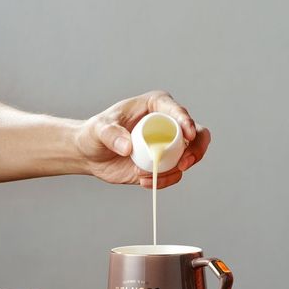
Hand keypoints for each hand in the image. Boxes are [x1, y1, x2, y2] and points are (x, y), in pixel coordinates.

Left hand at [75, 91, 210, 188]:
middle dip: (197, 149)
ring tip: (145, 176)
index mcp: (157, 106)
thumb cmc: (95, 134)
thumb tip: (128, 147)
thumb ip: (112, 135)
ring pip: (190, 156)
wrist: (91, 155)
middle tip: (184, 163)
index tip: (187, 136)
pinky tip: (144, 182)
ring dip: (175, 170)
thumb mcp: (99, 130)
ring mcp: (170, 145)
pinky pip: (176, 174)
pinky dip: (164, 180)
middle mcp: (168, 124)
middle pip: (197, 134)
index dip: (187, 122)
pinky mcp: (166, 163)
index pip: (178, 112)